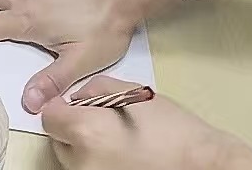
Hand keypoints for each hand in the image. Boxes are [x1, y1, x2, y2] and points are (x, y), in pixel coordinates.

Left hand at [43, 78, 251, 169]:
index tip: (75, 107)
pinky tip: (122, 157)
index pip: (50, 117)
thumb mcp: (132, 93)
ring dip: (84, 149)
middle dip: (73, 129)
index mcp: (86, 132)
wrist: (202, 165)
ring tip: (117, 142)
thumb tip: (77, 98)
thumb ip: (95, 88)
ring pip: (72, 161)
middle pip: (58, 141)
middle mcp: (82, 162)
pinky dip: (97, 163)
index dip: (62, 108)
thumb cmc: (173, 130)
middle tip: (103, 123)